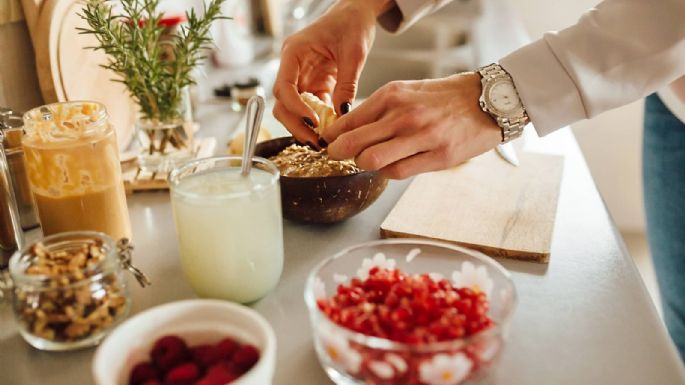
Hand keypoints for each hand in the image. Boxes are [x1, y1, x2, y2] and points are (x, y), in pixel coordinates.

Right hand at [272, 0, 391, 146]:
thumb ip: (346, 84)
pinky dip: (318, 120)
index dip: (295, 108)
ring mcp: (301, 76)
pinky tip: (331, 129)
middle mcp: (293, 66)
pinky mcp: (314, 83)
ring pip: (293, 108)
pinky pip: (310, 107)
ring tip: (323, 141)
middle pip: (282, 103)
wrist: (357, 14)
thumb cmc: (352, 24)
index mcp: (294, 52)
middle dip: (296, 124)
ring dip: (305, 126)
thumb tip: (342, 114)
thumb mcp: (354, 54)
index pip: (284, 86)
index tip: (313, 121)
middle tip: (316, 141)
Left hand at [322, 73, 502, 178]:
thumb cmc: (445, 97)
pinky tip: (393, 164)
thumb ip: (379, 109)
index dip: (332, 135)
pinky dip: (388, 171)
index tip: (330, 141)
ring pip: (371, 161)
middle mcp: (403, 115)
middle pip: (352, 144)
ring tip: (369, 159)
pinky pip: (397, 172)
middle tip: (338, 156)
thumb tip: (349, 130)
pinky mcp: (438, 156)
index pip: (347, 121)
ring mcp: (421, 137)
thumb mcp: (408, 91)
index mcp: (392, 95)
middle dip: (338, 154)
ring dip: (364, 164)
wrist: (490, 100)